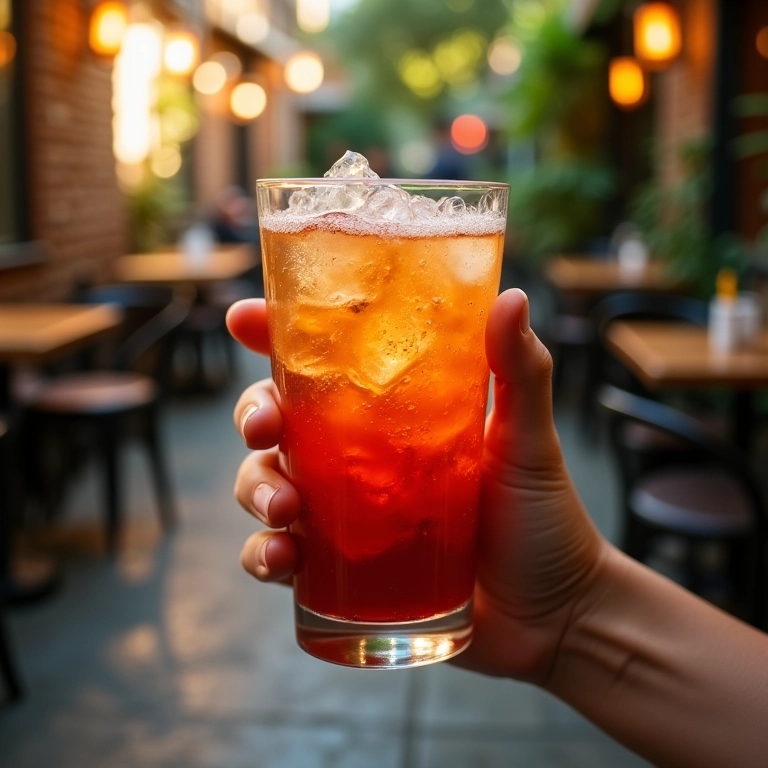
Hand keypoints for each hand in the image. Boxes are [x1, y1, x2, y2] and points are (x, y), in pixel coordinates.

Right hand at [227, 289, 607, 682]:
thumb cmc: (543, 518)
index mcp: (393, 412)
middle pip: (279, 419)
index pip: (325, 363)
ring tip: (283, 508)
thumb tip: (512, 297)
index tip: (243, 319)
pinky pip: (279, 556)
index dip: (275, 336)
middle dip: (254, 414)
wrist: (553, 614)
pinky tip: (282, 559)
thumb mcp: (528, 440)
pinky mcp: (341, 570)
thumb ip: (521, 372)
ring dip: (255, 488)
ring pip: (266, 483)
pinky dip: (264, 555)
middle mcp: (359, 456)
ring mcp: (346, 513)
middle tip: (264, 428)